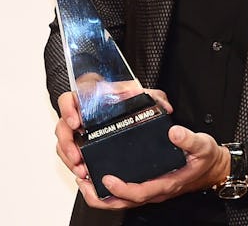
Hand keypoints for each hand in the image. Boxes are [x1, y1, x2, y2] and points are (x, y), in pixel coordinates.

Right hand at [55, 87, 172, 180]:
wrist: (128, 110)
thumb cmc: (129, 100)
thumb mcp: (143, 96)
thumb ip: (154, 97)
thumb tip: (165, 107)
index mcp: (89, 97)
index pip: (69, 99)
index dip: (68, 110)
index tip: (76, 122)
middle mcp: (80, 113)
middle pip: (62, 126)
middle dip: (67, 143)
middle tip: (77, 156)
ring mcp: (79, 130)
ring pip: (63, 143)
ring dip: (69, 157)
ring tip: (81, 169)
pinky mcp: (81, 144)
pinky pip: (70, 154)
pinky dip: (73, 164)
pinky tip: (83, 171)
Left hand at [76, 125, 230, 209]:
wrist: (214, 168)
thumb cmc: (207, 158)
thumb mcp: (202, 145)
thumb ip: (188, 139)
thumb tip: (174, 132)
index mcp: (167, 182)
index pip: (139, 192)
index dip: (121, 188)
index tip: (106, 178)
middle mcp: (156, 190)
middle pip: (123, 203)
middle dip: (100, 196)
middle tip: (83, 181)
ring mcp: (152, 189)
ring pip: (121, 200)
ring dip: (101, 194)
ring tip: (84, 178)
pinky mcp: (149, 184)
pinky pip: (125, 193)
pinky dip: (110, 188)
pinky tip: (101, 174)